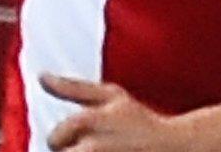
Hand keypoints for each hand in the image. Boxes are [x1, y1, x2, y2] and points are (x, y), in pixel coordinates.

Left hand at [43, 74, 192, 151]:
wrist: (178, 149)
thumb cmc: (143, 123)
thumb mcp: (112, 97)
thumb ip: (74, 87)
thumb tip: (41, 76)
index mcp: (88, 122)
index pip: (53, 140)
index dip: (64, 141)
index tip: (83, 140)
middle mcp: (93, 147)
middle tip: (98, 148)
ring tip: (108, 151)